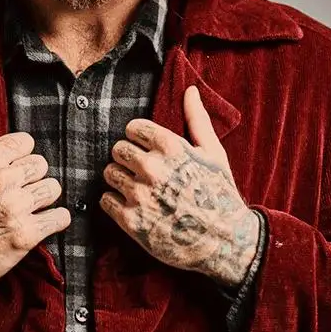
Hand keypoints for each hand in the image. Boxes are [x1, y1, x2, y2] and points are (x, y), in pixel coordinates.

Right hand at [0, 98, 70, 311]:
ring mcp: (15, 208)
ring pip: (53, 188)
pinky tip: (40, 225)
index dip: (20, 157)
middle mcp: (2, 181)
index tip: (11, 172)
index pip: (27, 142)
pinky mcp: (25, 236)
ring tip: (28, 209)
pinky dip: (54, 221)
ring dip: (44, 200)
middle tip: (18, 194)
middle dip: (32, 179)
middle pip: (42, 165)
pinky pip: (60, 218)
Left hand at [101, 85, 258, 287]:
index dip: (138, 137)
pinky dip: (114, 202)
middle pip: (117, 149)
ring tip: (138, 188)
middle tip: (142, 170)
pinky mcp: (131, 221)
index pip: (132, 128)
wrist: (225, 242)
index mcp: (171, 147)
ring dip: (119, 179)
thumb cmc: (220, 193)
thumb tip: (189, 89)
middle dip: (127, 157)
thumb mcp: (214, 153)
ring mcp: (140, 195)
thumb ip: (197, 119)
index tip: (147, 148)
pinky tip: (133, 206)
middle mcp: (152, 168)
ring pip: (109, 173)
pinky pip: (105, 200)